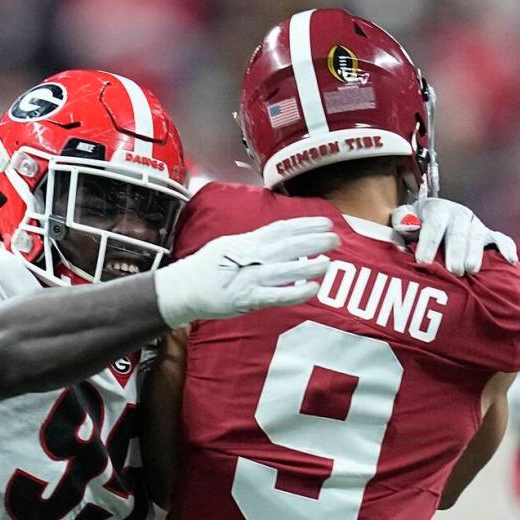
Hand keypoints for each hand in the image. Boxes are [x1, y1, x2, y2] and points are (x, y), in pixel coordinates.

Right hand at [154, 216, 338, 327]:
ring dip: (308, 264)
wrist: (183, 289)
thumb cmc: (205, 268)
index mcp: (247, 242)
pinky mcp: (247, 298)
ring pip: (284, 269)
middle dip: (312, 240)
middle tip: (336, 237)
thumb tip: (277, 238)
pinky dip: (295, 292)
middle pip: (287, 245)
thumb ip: (253, 243)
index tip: (325, 221)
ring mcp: (249, 277)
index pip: (280, 229)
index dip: (304, 224)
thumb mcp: (228, 245)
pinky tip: (313, 288)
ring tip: (328, 261)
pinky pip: (276, 295)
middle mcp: (250, 256)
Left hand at [391, 197, 516, 275]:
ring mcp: (476, 225)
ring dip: (475, 254)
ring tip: (470, 271)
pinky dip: (506, 248)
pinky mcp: (489, 235)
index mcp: (437, 209)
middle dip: (456, 252)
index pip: (434, 224)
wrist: (432, 219)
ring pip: (479, 237)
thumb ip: (401, 220)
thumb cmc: (415, 225)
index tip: (423, 261)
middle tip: (452, 271)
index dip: (429, 242)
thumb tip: (408, 226)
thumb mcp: (404, 219)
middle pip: (459, 232)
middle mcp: (459, 214)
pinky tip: (509, 260)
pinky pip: (501, 239)